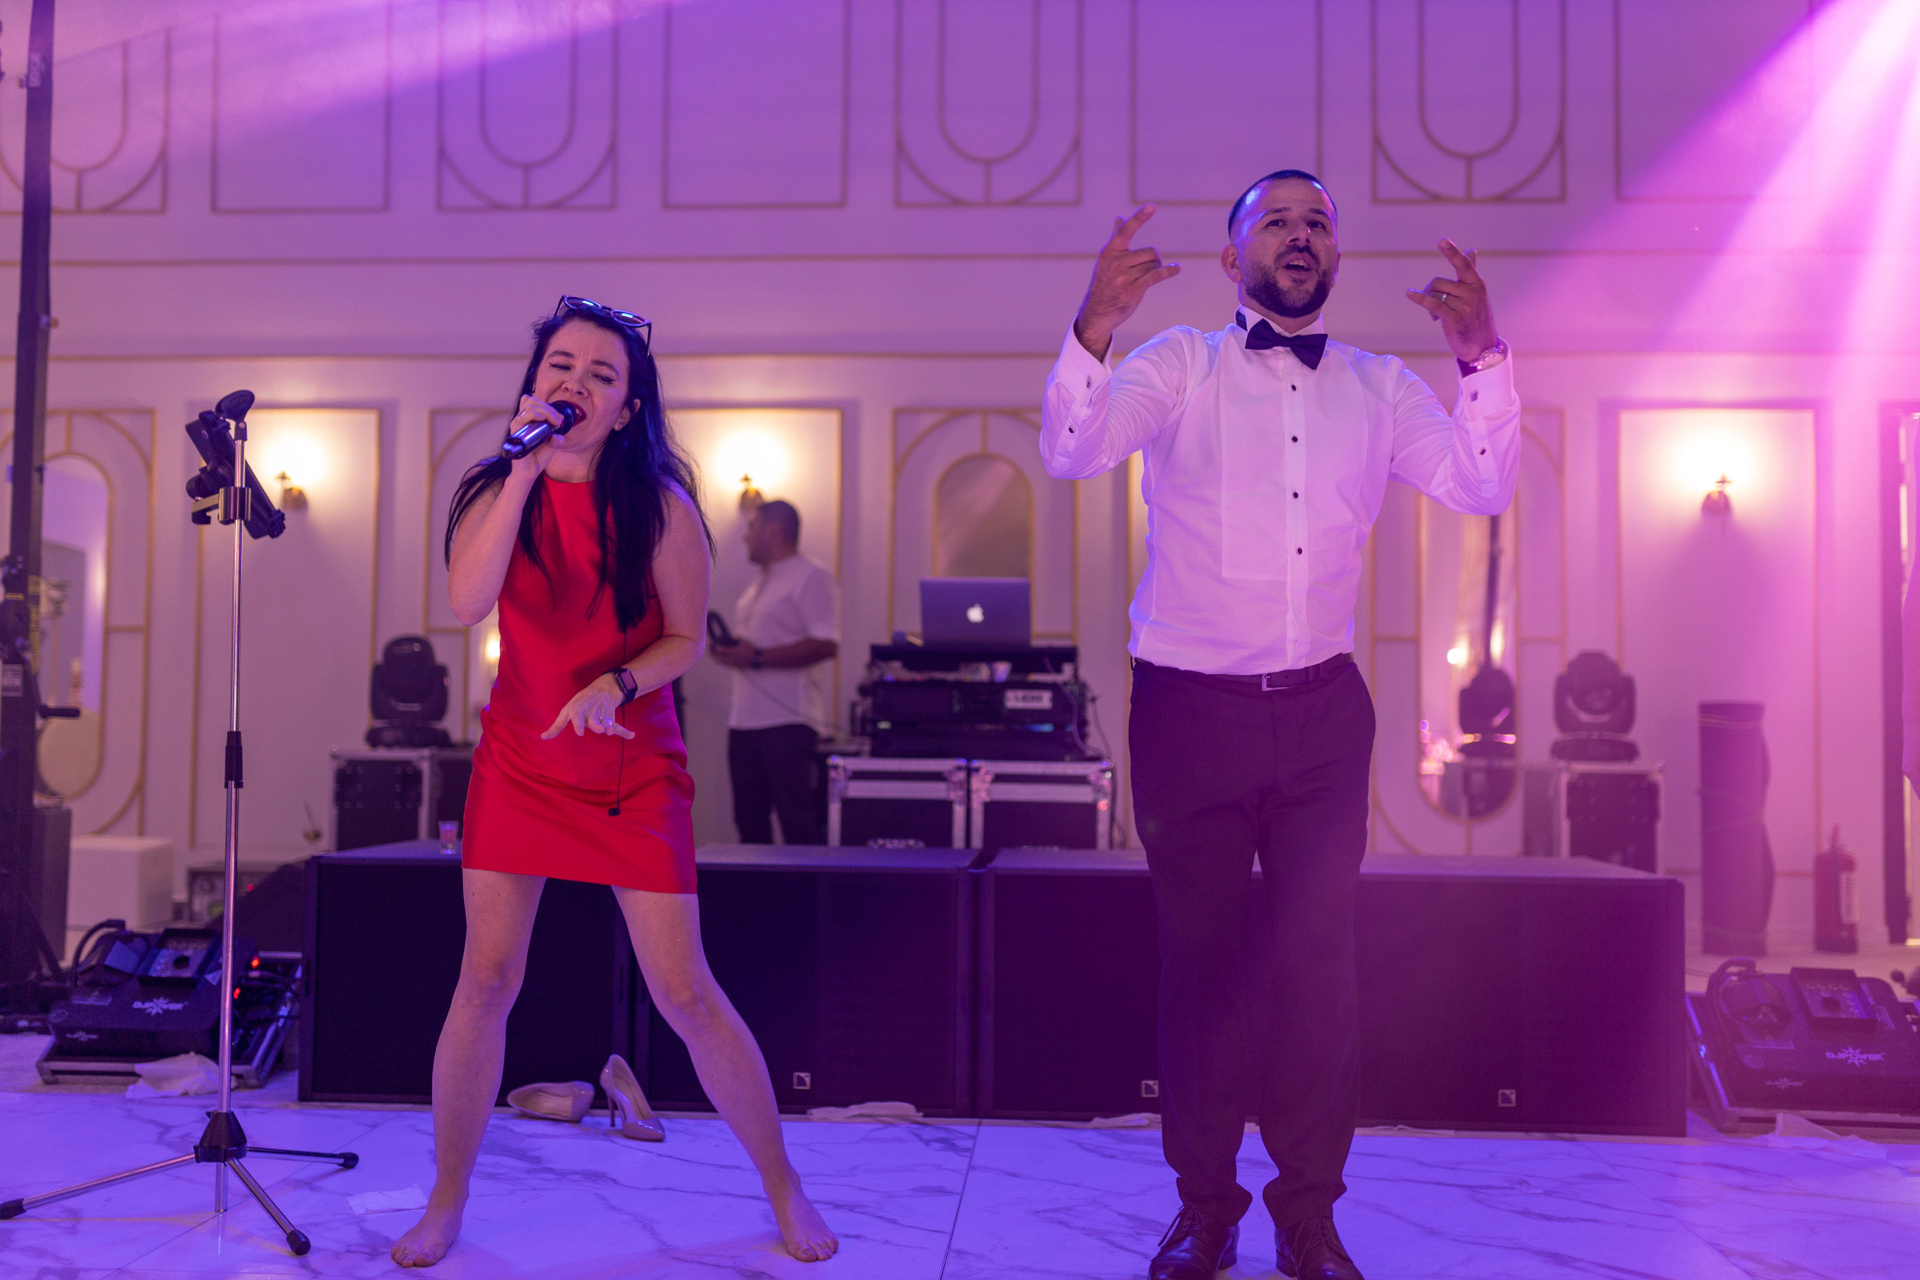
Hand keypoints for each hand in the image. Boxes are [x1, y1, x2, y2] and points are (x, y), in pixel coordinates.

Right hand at [505, 395, 566, 479]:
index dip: (548, 406)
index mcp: (529, 421)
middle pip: (532, 401)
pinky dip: (534, 414)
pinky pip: (522, 417)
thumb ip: (556, 438)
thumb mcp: (551, 446)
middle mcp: (522, 421)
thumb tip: (559, 435)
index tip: (560, 418)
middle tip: (558, 420)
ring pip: (529, 406)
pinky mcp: (516, 432)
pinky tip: (543, 419)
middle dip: (549, 408)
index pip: (533, 402)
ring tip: (554, 421)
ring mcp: (518, 426)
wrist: (529, 473)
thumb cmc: (537, 459)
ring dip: (546, 410)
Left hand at [541, 674, 636, 739]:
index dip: (578, 724)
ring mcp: (601, 715)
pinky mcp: (610, 718)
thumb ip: (556, 726)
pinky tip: (631, 735)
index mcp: (578, 711)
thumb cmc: (579, 704)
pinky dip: (624, 731)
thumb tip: (543, 737)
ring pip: (606, 722)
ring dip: (609, 726)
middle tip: (600, 729)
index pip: (577, 717)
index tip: (580, 733)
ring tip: (611, 732)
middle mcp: (590, 713)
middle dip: (597, 725)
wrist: (601, 690)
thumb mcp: (566, 712)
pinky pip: (618, 725)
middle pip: (594, 720)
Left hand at [709, 640, 751, 669]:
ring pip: (720, 662)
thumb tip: (732, 637)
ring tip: (711, 653)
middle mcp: (731, 659)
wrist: (756, 659)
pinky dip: (719, 661)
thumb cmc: (750, 649)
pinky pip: (724, 664)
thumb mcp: (744, 641)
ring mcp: (732, 663)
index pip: (720, 650)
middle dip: (711, 653)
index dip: (714, 647)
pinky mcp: (733, 666)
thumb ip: (736, 638)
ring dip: (714, 658)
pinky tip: (718, 658)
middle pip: (717, 657)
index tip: (711, 643)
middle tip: (709, 648)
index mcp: (733, 652)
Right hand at [1073, 204, 1181, 359]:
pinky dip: (1169, 272)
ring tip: (1144, 280)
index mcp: (1109, 252)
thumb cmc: (1104, 284)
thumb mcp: (1106, 260)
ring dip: (1155, 271)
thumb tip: (1118, 217)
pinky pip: (1156, 276)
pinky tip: (1177, 269)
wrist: (1097, 313)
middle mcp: (1115, 263)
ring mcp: (1123, 277)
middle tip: (1145, 271)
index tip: (1152, 206)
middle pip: (1150, 252)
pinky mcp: (1133, 290)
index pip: (1126, 230)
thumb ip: (1115, 238)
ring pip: (1153, 265)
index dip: (1140, 218)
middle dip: (1153, 261)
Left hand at [1405, 239, 1499, 361]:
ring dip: (1430, 304)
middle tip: (1432, 303)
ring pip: (1435, 295)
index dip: (1452, 252)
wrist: (1481, 346)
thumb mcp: (1476, 293)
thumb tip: (1471, 250)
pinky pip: (1434, 304)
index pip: (1463, 264)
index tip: (1441, 241)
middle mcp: (1473, 292)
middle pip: (1439, 282)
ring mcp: (1465, 306)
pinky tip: (1410, 294)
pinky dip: (1420, 299)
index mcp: (1477, 283)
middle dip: (1430, 291)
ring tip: (1437, 316)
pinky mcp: (1455, 319)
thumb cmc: (1476, 317)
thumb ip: (1471, 272)